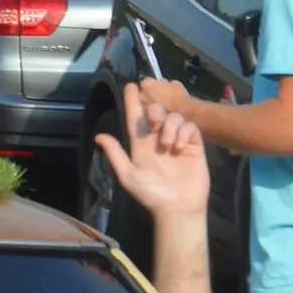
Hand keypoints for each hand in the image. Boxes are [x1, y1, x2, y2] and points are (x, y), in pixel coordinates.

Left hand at [97, 81, 208, 222]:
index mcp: (140, 145)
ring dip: (170, 126)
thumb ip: (115, 154)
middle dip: (154, 110)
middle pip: (156, 112)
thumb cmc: (151, 194)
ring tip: (168, 146)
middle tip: (153, 121)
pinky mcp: (193, 145)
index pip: (135, 118)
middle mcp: (158, 139)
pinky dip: (184, 132)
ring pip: (174, 117)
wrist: (178, 208)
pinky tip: (180, 148)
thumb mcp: (128, 175)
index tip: (131, 85)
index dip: (133, 102)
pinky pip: (190, 127)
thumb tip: (99, 136)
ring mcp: (177, 140)